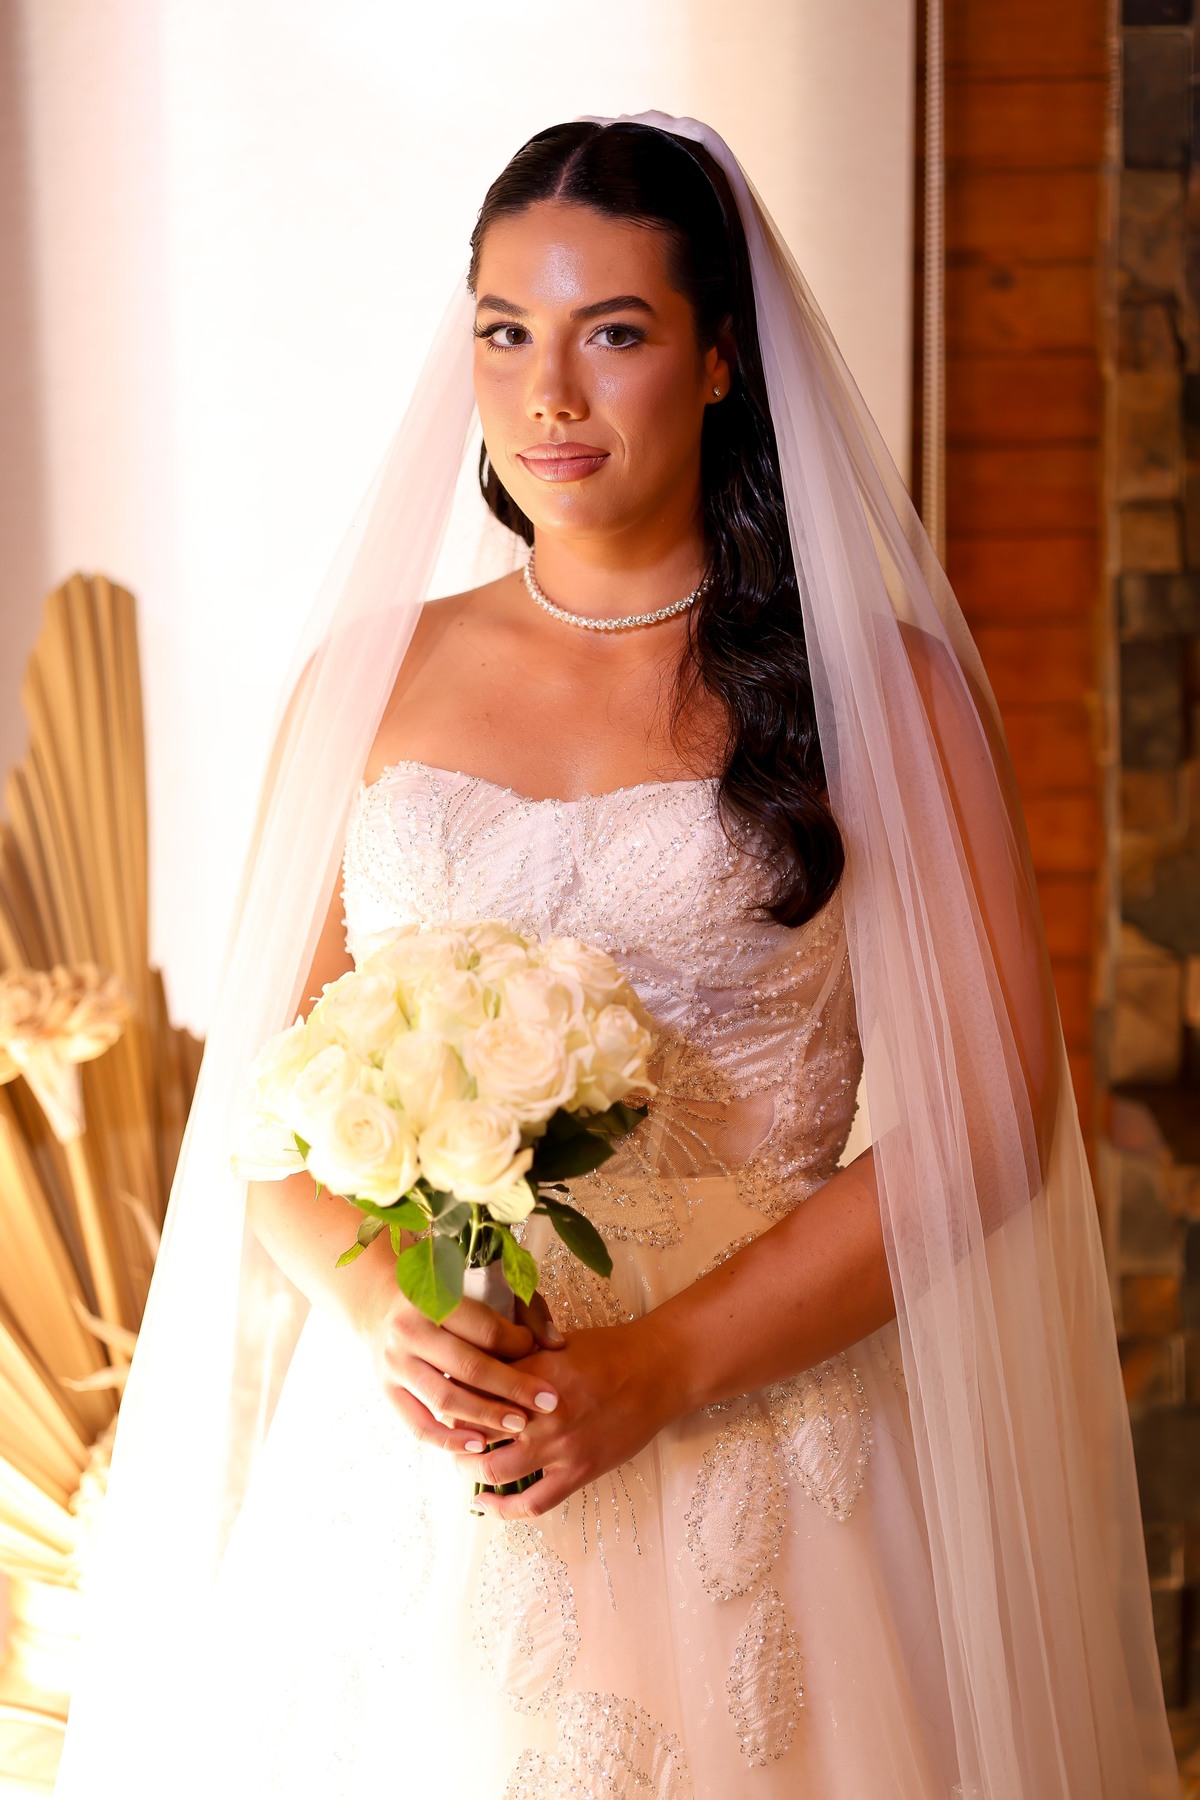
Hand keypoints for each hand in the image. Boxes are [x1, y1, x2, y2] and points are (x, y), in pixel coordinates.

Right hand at [362, 1283, 564, 1456]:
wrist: (386, 1310)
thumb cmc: (449, 1301)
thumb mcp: (485, 1290)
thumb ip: (525, 1310)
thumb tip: (556, 1344)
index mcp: (434, 1299)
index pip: (484, 1329)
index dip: (518, 1343)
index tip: (539, 1352)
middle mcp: (409, 1331)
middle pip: (469, 1366)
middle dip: (513, 1387)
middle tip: (548, 1402)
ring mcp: (395, 1365)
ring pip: (445, 1399)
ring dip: (486, 1416)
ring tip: (520, 1425)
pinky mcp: (388, 1393)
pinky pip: (418, 1425)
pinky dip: (450, 1439)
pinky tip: (480, 1444)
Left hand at [456, 1318, 680, 1518]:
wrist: (657, 1371)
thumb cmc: (609, 1351)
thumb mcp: (554, 1342)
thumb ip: (518, 1357)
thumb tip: (478, 1363)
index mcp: (531, 1373)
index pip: (473, 1389)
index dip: (450, 1395)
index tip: (439, 1396)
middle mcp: (540, 1412)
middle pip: (474, 1429)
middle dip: (452, 1432)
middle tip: (445, 1431)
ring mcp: (559, 1447)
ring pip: (494, 1469)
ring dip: (469, 1468)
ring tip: (462, 1462)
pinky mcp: (578, 1472)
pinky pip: (532, 1502)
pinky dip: (503, 1508)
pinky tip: (486, 1503)